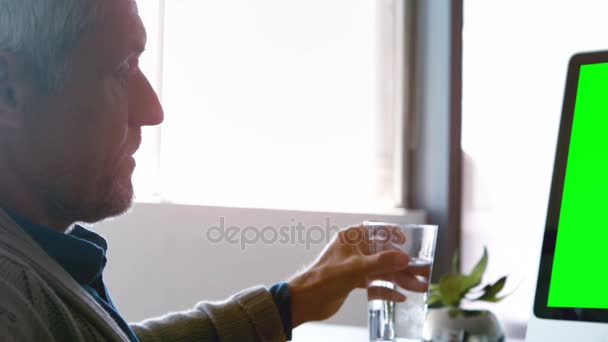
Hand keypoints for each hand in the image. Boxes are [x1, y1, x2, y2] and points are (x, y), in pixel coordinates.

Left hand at [287, 224, 429, 326]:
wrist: (306, 299)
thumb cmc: (325, 277)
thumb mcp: (357, 268)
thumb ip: (382, 262)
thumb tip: (404, 257)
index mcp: (351, 237)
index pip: (375, 229)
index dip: (392, 233)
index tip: (407, 240)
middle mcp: (354, 249)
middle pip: (383, 253)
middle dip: (402, 265)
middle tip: (421, 273)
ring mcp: (354, 265)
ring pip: (381, 269)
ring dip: (398, 278)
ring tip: (417, 287)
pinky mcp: (352, 281)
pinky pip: (374, 282)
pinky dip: (385, 289)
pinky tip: (398, 297)